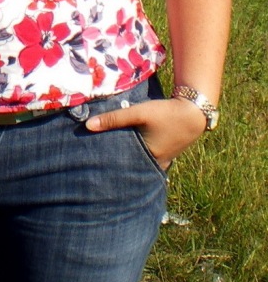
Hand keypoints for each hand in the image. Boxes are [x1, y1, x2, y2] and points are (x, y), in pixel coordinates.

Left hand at [85, 96, 207, 169]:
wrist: (194, 111)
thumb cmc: (165, 113)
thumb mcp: (138, 113)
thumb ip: (114, 118)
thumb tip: (87, 125)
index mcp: (147, 160)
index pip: (123, 170)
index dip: (109, 169)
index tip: (94, 170)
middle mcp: (155, 165)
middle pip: (131, 169)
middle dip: (117, 167)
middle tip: (97, 167)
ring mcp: (162, 161)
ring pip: (140, 164)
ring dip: (128, 161)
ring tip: (109, 160)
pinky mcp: (166, 153)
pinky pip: (148, 159)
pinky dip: (138, 156)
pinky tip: (129, 152)